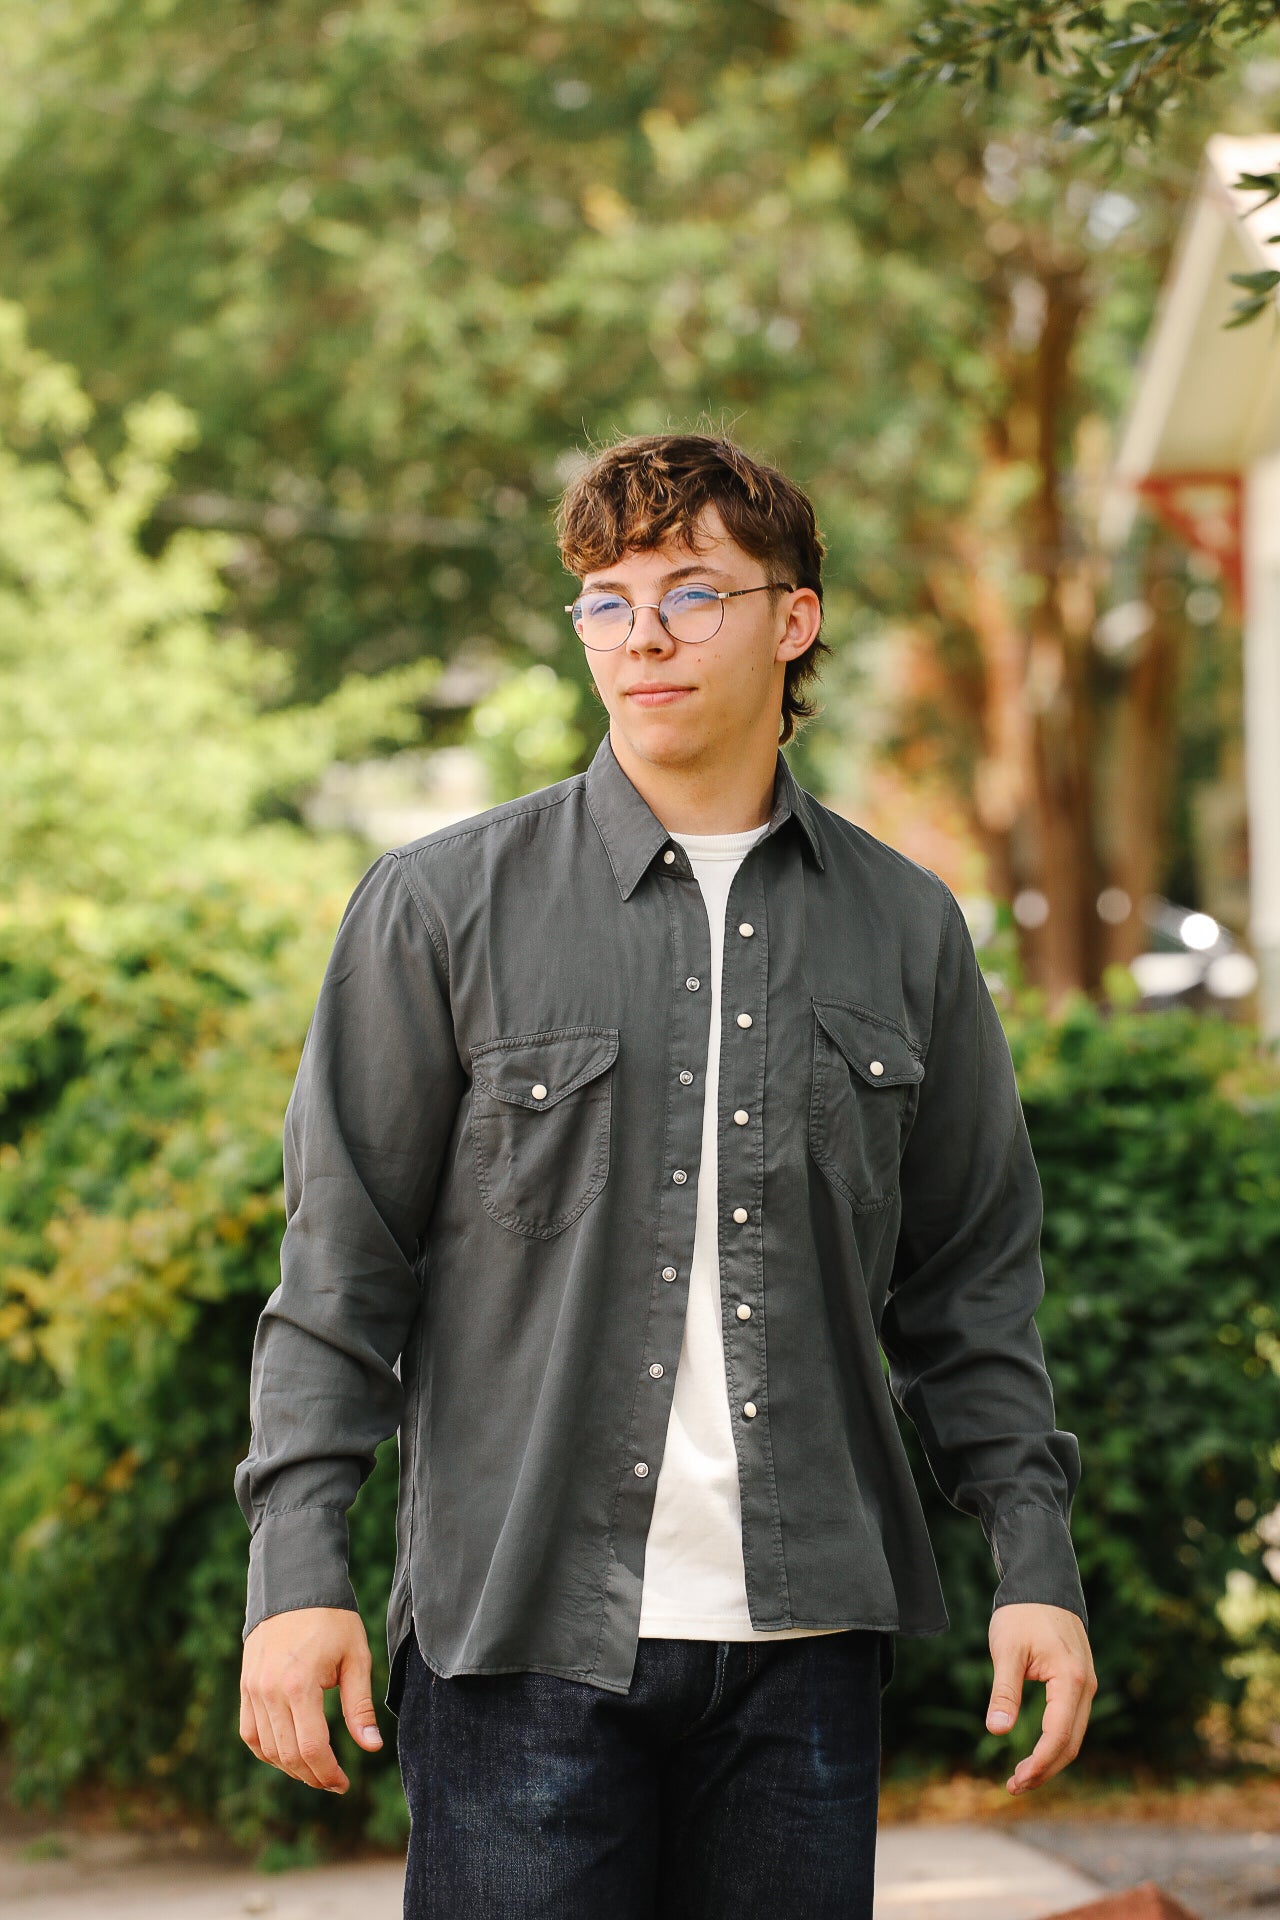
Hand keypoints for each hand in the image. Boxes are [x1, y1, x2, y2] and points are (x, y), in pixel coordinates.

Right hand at [240, 1606, 383, 1792]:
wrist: (295, 1585)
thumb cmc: (332, 1619)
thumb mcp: (355, 1657)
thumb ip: (360, 1707)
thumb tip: (372, 1747)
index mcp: (300, 1685)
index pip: (311, 1748)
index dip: (329, 1773)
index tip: (344, 1783)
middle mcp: (270, 1691)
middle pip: (288, 1755)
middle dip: (313, 1776)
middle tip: (334, 1781)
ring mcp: (253, 1689)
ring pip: (267, 1749)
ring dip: (291, 1767)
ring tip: (315, 1769)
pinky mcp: (245, 1686)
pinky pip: (250, 1733)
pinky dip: (267, 1751)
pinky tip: (288, 1754)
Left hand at [986, 1601, 1096, 1795]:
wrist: (1042, 1582)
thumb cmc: (1022, 1613)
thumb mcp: (1006, 1650)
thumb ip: (1004, 1691)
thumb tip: (996, 1730)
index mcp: (1071, 1680)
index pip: (1059, 1736)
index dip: (1039, 1764)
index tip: (1015, 1780)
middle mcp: (1086, 1686)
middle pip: (1071, 1743)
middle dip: (1045, 1769)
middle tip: (1014, 1786)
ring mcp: (1085, 1684)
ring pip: (1074, 1735)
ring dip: (1051, 1759)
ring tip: (1022, 1776)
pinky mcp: (1078, 1681)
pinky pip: (1071, 1721)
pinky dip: (1056, 1741)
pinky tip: (1036, 1752)